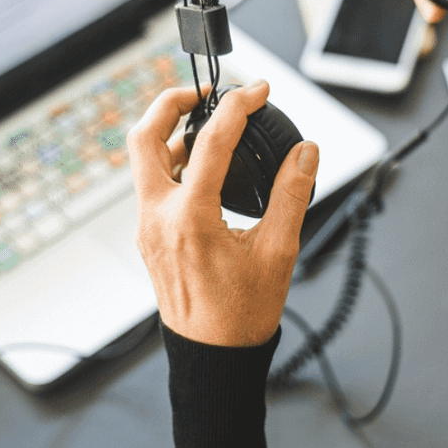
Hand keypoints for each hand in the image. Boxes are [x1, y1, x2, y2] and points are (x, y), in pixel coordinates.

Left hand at [127, 81, 318, 346]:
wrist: (213, 355)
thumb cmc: (242, 314)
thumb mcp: (278, 251)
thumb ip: (292, 194)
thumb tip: (305, 152)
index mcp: (191, 219)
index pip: (211, 142)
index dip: (238, 106)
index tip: (258, 92)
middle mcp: (159, 218)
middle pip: (145, 137)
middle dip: (171, 103)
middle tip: (203, 92)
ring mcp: (148, 227)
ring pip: (143, 161)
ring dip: (168, 132)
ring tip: (205, 124)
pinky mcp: (149, 236)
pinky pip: (150, 184)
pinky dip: (170, 162)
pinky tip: (200, 164)